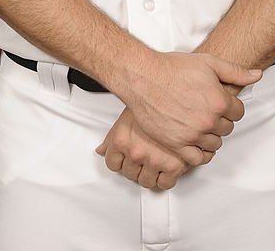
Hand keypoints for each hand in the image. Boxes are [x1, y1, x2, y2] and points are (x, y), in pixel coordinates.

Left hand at [95, 107, 213, 189]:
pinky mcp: (174, 165)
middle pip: (129, 174)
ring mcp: (154, 160)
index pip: (112, 164)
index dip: (119, 162)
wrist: (174, 91)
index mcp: (121, 140)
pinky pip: (165, 183)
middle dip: (135, 168)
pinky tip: (166, 169)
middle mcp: (135, 152)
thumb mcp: (126, 116)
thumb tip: (100, 150)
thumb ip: (111, 136)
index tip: (125, 160)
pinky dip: (165, 179)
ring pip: (146, 181)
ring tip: (155, 163)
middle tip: (143, 159)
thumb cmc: (152, 97)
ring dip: (149, 174)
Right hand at [123, 51, 260, 165]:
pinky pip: (197, 158)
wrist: (144, 78)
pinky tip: (196, 142)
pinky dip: (200, 152)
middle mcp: (208, 121)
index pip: (239, 112)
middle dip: (221, 119)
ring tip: (200, 124)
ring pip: (214, 144)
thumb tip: (256, 76)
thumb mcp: (208, 63)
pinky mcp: (177, 145)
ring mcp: (192, 135)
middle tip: (209, 110)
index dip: (231, 106)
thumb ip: (235, 72)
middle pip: (227, 128)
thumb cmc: (173, 69)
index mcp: (218, 101)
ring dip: (210, 135)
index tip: (222, 102)